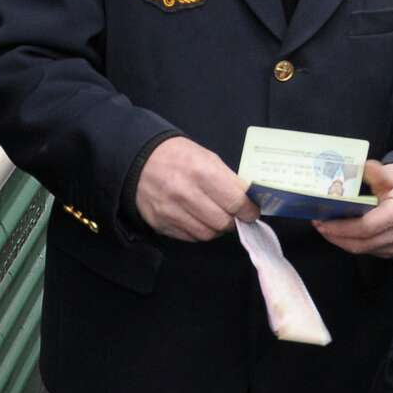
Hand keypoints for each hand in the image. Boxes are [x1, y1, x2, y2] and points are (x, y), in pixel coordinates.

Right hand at [134, 137, 256, 242]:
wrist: (140, 159)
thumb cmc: (179, 156)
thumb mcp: (208, 158)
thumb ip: (229, 180)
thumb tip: (249, 201)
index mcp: (202, 172)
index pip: (235, 202)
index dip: (248, 210)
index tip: (252, 212)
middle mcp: (185, 194)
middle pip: (222, 222)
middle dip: (233, 221)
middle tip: (235, 216)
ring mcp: (170, 211)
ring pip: (206, 234)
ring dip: (217, 229)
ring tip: (217, 218)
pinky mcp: (160, 223)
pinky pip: (189, 237)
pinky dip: (199, 231)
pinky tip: (199, 219)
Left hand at [314, 159, 392, 257]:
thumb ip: (376, 172)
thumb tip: (359, 166)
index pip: (366, 227)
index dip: (342, 227)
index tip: (323, 220)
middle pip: (361, 243)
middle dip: (335, 235)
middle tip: (318, 223)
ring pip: (362, 249)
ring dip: (340, 240)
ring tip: (325, 226)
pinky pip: (367, 250)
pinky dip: (351, 242)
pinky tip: (339, 231)